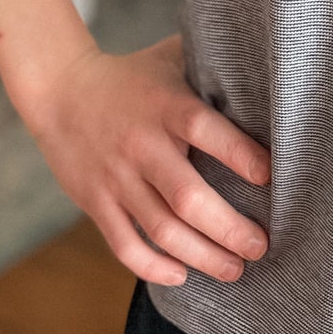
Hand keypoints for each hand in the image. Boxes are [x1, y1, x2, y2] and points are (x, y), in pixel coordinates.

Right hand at [14, 31, 271, 287]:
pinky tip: (182, 275)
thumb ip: (211, 64)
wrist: (59, 90)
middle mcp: (142, 145)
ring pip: (162, 230)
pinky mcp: (96, 202)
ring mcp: (116, 177)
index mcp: (166, 106)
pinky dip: (154, 268)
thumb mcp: (171, 58)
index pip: (206, 130)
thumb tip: (264, 63)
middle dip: (229, 229)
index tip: (272, 179)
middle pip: (187, 197)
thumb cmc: (131, 76)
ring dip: (202, 257)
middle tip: (261, 246)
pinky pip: (125, 245)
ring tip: (235, 270)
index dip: (241, 156)